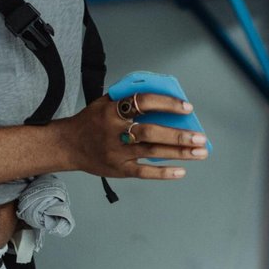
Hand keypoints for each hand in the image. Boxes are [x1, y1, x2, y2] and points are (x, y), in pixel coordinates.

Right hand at [58, 91, 209, 180]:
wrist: (67, 145)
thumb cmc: (92, 120)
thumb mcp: (105, 102)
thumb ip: (130, 97)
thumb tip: (165, 95)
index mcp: (112, 110)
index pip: (143, 102)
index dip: (167, 104)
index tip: (187, 107)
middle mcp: (114, 131)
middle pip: (151, 133)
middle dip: (178, 136)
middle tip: (200, 137)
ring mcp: (116, 152)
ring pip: (151, 152)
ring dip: (178, 153)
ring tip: (200, 152)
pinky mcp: (118, 169)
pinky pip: (143, 172)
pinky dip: (163, 173)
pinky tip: (181, 171)